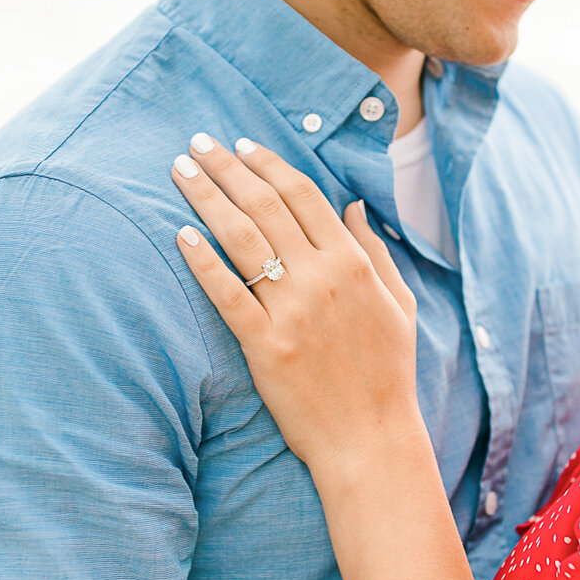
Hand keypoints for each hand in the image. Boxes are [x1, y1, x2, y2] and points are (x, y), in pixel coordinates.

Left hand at [171, 134, 421, 478]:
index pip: (304, 195)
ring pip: (240, 237)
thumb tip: (352, 207)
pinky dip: (201, 260)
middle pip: (265, 205)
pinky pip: (226, 292)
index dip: (269, 164)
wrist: (371, 437)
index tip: (242, 145)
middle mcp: (323, 277)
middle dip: (227, 167)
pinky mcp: (264, 344)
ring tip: (179, 171)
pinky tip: (179, 235)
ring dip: (205, 197)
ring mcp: (292, 310)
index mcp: (355, 263)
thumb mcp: (400, 304)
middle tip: (197, 142)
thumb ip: (376, 252)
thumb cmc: (388, 373)